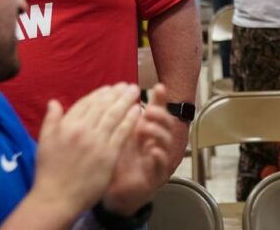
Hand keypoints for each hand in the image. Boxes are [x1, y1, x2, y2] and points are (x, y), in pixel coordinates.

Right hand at [29, 84, 141, 215]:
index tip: (109, 88)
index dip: (100, 94)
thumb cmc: (49, 172)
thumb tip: (54, 102)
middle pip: (103, 106)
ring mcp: (97, 142)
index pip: (86, 103)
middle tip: (127, 85)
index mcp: (66, 126)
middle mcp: (82, 131)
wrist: (56, 198)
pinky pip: (122, 132)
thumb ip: (51, 120)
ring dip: (126, 101)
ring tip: (134, 92)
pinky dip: (131, 120)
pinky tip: (138, 111)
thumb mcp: (44, 142)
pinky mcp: (109, 155)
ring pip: (114, 115)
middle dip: (117, 93)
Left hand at [102, 85, 174, 214]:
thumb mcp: (117, 137)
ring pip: (167, 142)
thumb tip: (112, 95)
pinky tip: (152, 150)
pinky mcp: (155, 176)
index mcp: (147, 132)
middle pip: (168, 124)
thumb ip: (118, 119)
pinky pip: (162, 164)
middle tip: (148, 110)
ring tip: (145, 127)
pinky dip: (159, 156)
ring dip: (158, 132)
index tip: (158, 87)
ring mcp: (158, 159)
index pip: (157, 112)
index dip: (160, 100)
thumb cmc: (117, 163)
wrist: (115, 192)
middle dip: (160, 115)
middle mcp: (156, 143)